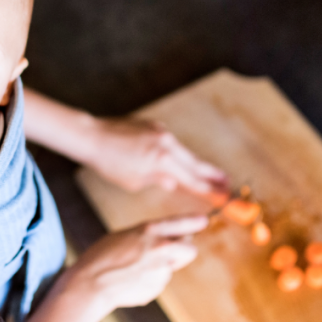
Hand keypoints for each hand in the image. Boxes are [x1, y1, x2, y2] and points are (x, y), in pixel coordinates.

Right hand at [63, 215, 207, 316]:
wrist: (91, 284)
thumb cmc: (101, 257)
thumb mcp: (124, 236)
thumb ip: (147, 236)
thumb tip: (164, 241)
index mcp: (149, 230)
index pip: (181, 223)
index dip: (194, 222)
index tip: (203, 220)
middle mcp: (160, 248)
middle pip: (190, 249)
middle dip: (185, 249)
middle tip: (172, 250)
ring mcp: (161, 270)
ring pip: (170, 267)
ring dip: (160, 267)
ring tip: (134, 269)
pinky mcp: (157, 288)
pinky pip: (158, 282)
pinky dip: (149, 281)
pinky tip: (130, 280)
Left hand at [86, 117, 226, 196]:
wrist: (93, 136)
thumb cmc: (109, 163)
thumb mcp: (135, 181)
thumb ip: (159, 180)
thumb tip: (174, 182)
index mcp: (163, 161)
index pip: (193, 179)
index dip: (210, 189)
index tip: (225, 195)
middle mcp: (167, 144)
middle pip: (195, 163)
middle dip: (212, 174)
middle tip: (228, 183)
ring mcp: (161, 132)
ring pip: (183, 152)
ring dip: (194, 164)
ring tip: (209, 174)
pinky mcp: (154, 125)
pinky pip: (170, 143)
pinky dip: (175, 153)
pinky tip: (176, 161)